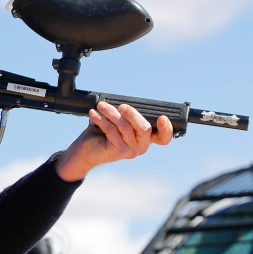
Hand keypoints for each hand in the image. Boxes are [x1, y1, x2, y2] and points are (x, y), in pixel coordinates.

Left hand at [54, 102, 172, 181]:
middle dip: (132, 113)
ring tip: (101, 106)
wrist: (85, 150)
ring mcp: (131, 150)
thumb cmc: (101, 134)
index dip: (167, 129)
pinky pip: (112, 131)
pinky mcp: (119, 151)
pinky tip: (93, 114)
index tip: (162, 118)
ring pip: (125, 127)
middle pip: (144, 128)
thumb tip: (125, 102)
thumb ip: (126, 115)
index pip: (163, 137)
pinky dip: (102, 119)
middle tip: (120, 106)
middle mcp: (141, 146)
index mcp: (144, 138)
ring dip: (111, 113)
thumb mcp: (117, 122)